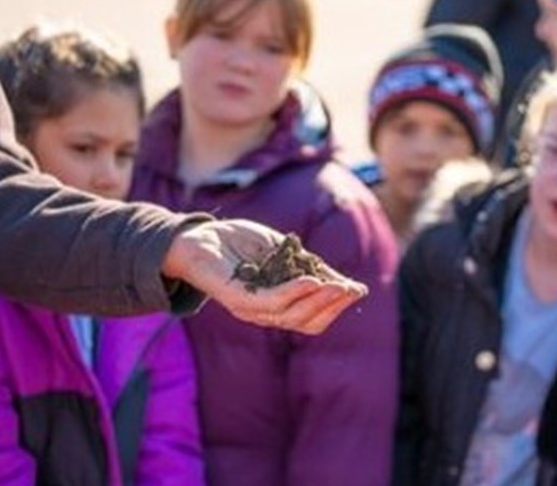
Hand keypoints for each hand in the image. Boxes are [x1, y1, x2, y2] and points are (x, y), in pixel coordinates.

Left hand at [162, 219, 366, 334]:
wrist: (199, 235)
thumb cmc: (240, 243)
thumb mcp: (284, 254)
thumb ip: (310, 269)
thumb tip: (346, 285)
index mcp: (277, 306)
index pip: (312, 318)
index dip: (336, 307)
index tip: (357, 289)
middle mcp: (264, 314)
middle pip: (306, 322)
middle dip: (333, 306)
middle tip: (351, 289)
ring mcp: (249, 309)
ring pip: (292, 316)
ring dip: (319, 300)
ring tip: (338, 285)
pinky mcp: (235, 299)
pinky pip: (270, 302)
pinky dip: (294, 292)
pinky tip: (310, 280)